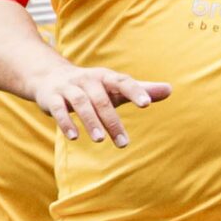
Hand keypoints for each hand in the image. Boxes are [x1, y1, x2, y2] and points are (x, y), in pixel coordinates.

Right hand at [30, 63, 169, 146]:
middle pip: (102, 100)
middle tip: (123, 143)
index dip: (135, 91)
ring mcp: (68, 88)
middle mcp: (87, 80)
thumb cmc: (92, 86)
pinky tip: (74, 137)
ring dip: (90, 122)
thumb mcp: (115, 87)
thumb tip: (170, 89)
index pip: (123, 82)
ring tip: (100, 140)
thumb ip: (141, 89)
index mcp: (106, 77)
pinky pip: (58, 109)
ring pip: (81, 103)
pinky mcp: (51, 98)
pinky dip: (66, 122)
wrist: (49, 76)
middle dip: (112, 121)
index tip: (147, 104)